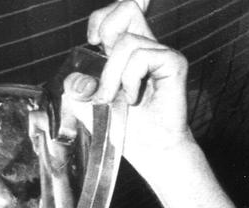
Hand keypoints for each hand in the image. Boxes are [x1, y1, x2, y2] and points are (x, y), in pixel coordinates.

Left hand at [63, 0, 193, 173]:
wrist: (150, 152)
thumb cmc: (126, 131)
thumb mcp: (90, 109)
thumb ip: (78, 89)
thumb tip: (74, 80)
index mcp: (125, 53)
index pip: (115, 15)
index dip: (100, 19)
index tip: (92, 41)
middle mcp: (144, 47)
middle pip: (127, 7)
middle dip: (106, 33)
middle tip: (104, 70)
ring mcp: (160, 53)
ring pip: (127, 42)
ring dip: (112, 76)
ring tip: (117, 100)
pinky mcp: (173, 62)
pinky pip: (142, 57)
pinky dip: (130, 80)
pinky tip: (134, 99)